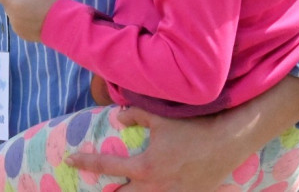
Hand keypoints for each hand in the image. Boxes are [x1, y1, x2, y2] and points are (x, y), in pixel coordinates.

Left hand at [0, 0, 60, 42]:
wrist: (65, 26)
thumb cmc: (52, 4)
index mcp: (13, 4)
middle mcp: (12, 18)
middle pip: (6, 3)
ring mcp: (16, 28)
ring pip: (13, 13)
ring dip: (20, 10)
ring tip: (37, 10)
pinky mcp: (22, 35)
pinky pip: (18, 23)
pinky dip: (25, 20)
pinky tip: (38, 20)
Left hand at [67, 107, 230, 191]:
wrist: (228, 142)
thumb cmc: (192, 128)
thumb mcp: (159, 117)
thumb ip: (135, 114)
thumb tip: (118, 115)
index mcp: (145, 168)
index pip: (106, 166)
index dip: (85, 162)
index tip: (70, 159)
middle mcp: (156, 188)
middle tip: (89, 189)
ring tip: (116, 190)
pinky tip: (149, 190)